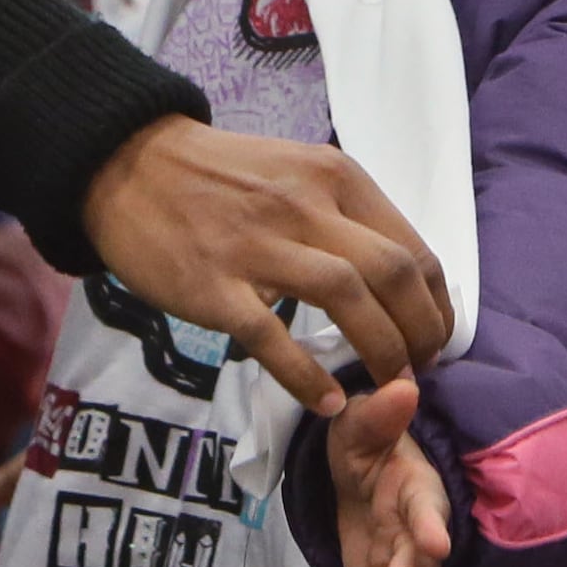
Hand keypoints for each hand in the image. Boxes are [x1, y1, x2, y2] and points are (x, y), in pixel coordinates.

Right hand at [80, 117, 452, 411]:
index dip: (437, 304)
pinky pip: (272, 337)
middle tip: (420, 370)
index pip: (412, 248)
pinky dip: (308, 376)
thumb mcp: (297, 171)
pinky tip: (329, 403)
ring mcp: (258, 245)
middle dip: (420, 332)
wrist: (129, 164)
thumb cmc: (220, 175)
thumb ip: (344, 214)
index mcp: (334, 177)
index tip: (437, 337)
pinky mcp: (214, 286)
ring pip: (347, 299)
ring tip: (389, 387)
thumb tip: (397, 273)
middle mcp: (305, 205)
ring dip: (381, 352)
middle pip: (391, 274)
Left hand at [327, 378, 452, 566]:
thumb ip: (380, 414)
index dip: (432, 527)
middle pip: (420, 564)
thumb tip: (401, 387)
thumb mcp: (362, 423)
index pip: (429, 509)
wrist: (357, 474)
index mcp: (417, 490)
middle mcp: (415, 535)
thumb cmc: (366, 443)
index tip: (436, 545)